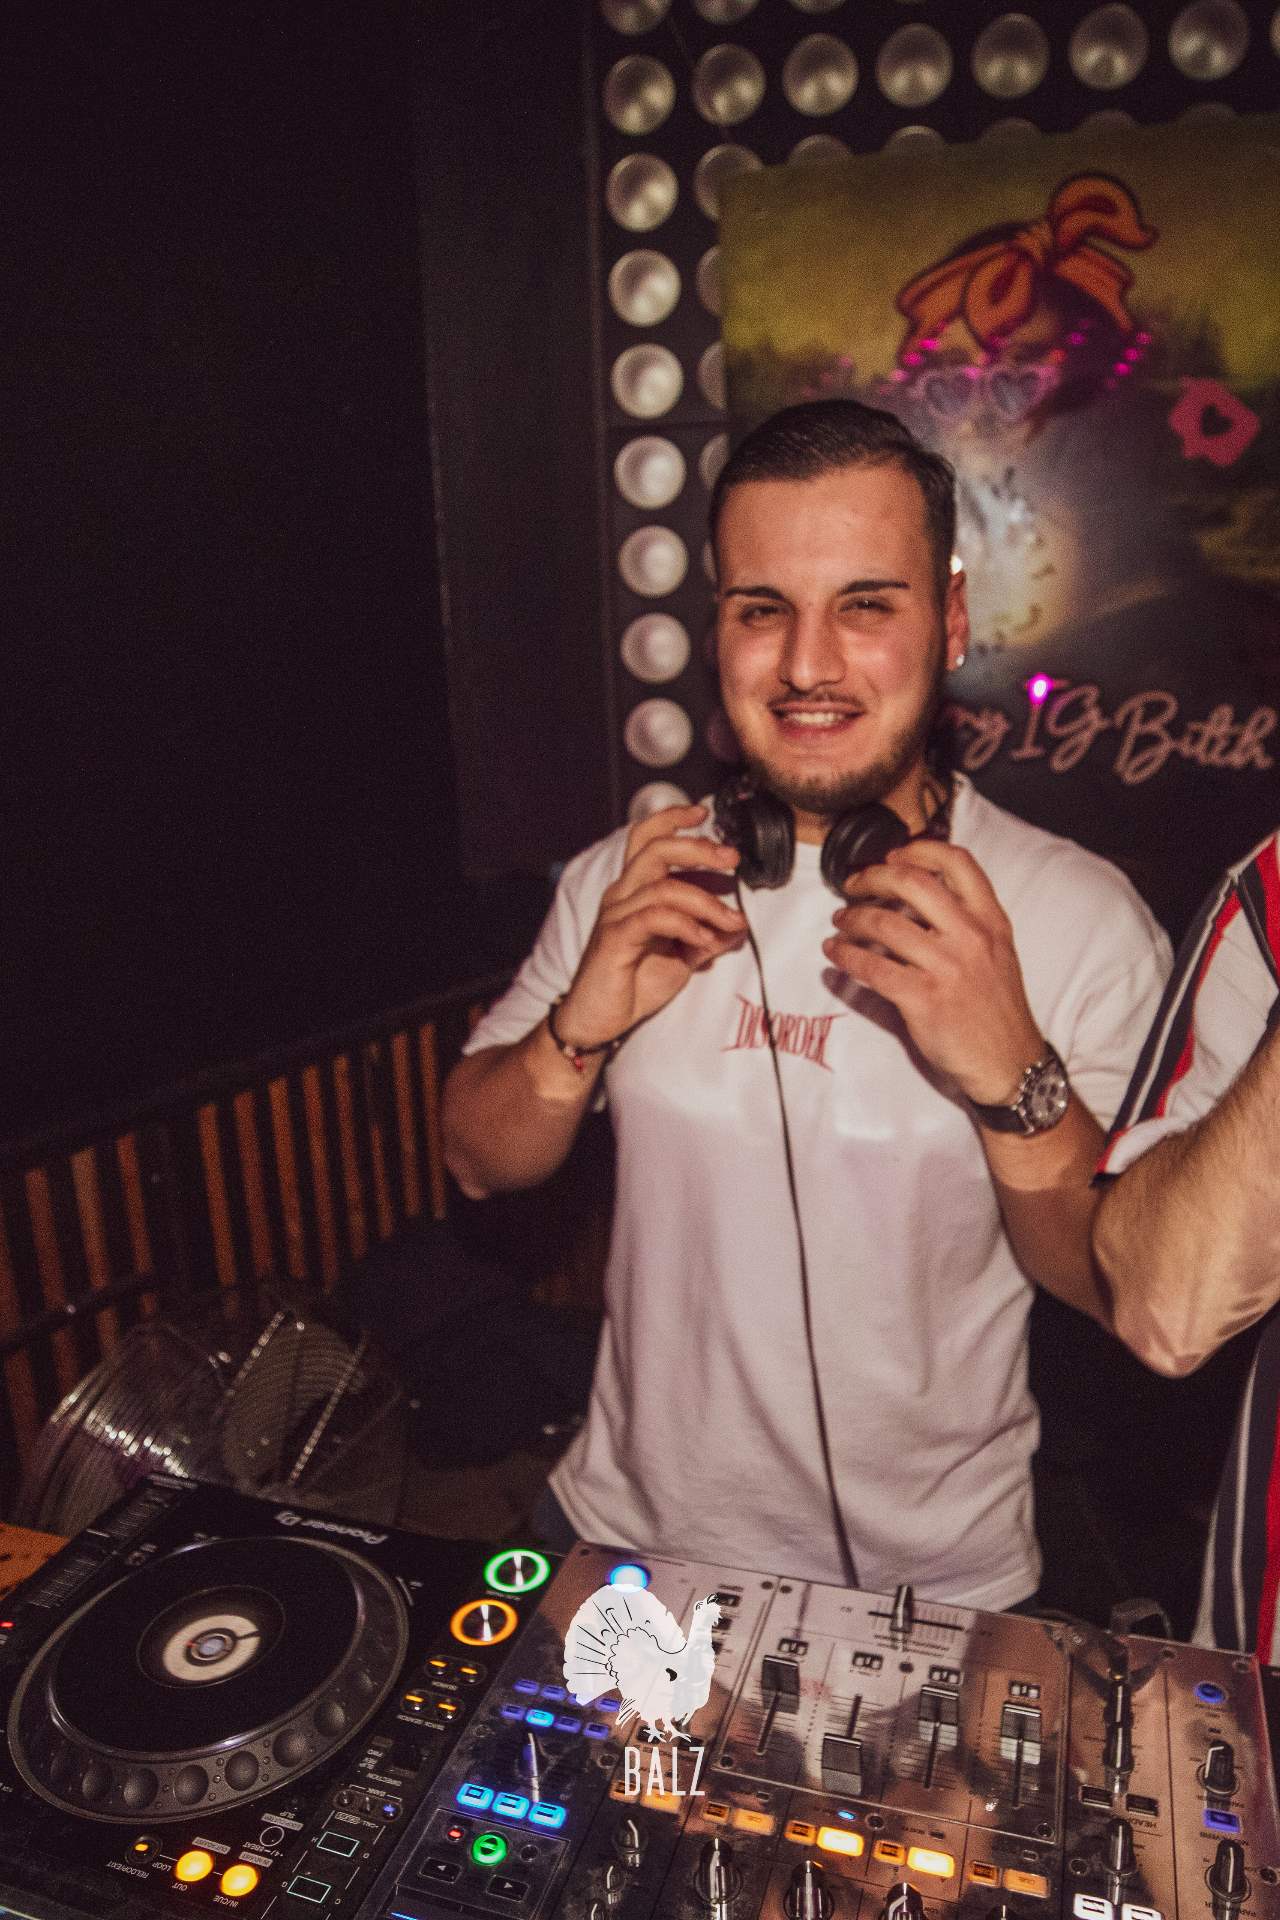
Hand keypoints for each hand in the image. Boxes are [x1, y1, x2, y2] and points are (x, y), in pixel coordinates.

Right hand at [556, 805, 745, 1048]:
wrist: (597, 1021)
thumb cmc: (632, 985)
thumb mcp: (680, 958)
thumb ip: (707, 938)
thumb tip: (738, 925)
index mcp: (633, 891)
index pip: (646, 839)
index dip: (672, 819)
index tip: (703, 813)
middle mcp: (621, 895)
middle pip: (655, 849)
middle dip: (698, 848)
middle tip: (731, 859)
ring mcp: (615, 915)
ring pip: (664, 886)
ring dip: (706, 902)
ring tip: (730, 922)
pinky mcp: (614, 938)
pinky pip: (655, 917)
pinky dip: (687, 924)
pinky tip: (705, 941)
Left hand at [823, 839, 1044, 1104]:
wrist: (1009, 1064)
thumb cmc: (997, 1010)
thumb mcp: (998, 953)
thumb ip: (966, 921)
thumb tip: (915, 894)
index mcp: (991, 921)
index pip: (958, 863)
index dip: (919, 849)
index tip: (892, 855)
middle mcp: (972, 937)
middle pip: (913, 882)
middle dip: (873, 877)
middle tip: (853, 884)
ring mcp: (948, 968)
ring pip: (885, 924)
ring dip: (852, 918)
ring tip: (840, 921)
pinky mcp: (924, 999)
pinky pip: (873, 968)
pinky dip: (846, 955)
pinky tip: (835, 952)